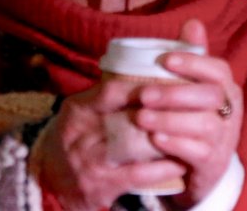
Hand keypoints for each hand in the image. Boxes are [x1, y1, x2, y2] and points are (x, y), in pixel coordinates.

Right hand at [35, 81, 185, 209]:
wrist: (50, 179)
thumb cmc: (79, 135)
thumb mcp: (86, 108)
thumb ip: (114, 90)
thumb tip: (156, 62)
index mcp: (79, 109)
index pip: (114, 90)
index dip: (146, 86)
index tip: (176, 81)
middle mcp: (81, 133)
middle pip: (130, 117)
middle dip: (166, 112)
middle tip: (196, 107)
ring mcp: (90, 160)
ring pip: (138, 145)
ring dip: (170, 140)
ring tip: (196, 134)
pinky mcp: (100, 185)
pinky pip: (138, 175)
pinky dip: (162, 168)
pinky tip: (180, 163)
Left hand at [133, 19, 243, 206]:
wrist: (200, 168)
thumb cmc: (193, 119)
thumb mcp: (194, 88)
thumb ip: (194, 58)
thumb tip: (192, 22)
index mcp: (227, 89)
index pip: (218, 70)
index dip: (194, 63)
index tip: (166, 60)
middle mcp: (231, 111)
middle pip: (211, 96)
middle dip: (176, 93)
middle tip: (144, 94)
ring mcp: (225, 138)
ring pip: (204, 124)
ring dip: (171, 119)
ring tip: (141, 117)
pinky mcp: (213, 162)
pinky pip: (198, 152)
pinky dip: (175, 144)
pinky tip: (154, 139)